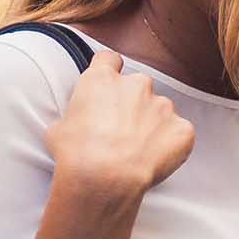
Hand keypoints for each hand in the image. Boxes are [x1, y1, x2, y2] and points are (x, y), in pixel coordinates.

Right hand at [43, 52, 195, 200]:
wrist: (104, 178)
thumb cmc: (75, 154)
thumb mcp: (57, 130)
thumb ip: (72, 118)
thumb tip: (72, 126)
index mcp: (103, 80)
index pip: (109, 60)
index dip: (108, 71)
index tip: (107, 86)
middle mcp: (136, 85)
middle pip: (137, 87)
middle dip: (132, 104)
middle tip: (120, 131)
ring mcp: (162, 106)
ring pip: (159, 111)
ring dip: (151, 125)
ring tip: (137, 151)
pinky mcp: (181, 128)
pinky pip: (178, 133)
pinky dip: (170, 144)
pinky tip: (154, 160)